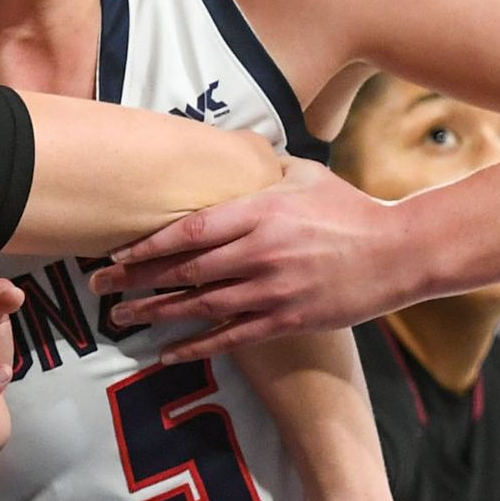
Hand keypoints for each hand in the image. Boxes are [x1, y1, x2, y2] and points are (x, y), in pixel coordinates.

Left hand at [88, 160, 420, 360]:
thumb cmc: (349, 208)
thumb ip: (263, 166)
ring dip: (157, 313)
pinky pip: (232, 337)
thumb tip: (233, 149)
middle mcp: (260, 253)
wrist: (399, 252)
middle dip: (137, 280)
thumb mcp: (304, 174)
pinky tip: (166, 351)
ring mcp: (273, 290)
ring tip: (121, 318)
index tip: (117, 254)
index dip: (148, 245)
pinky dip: (196, 346)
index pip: (191, 231)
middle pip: (186, 270)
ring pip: (201, 306)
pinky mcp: (288, 320)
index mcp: (260, 212)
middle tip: (100, 288)